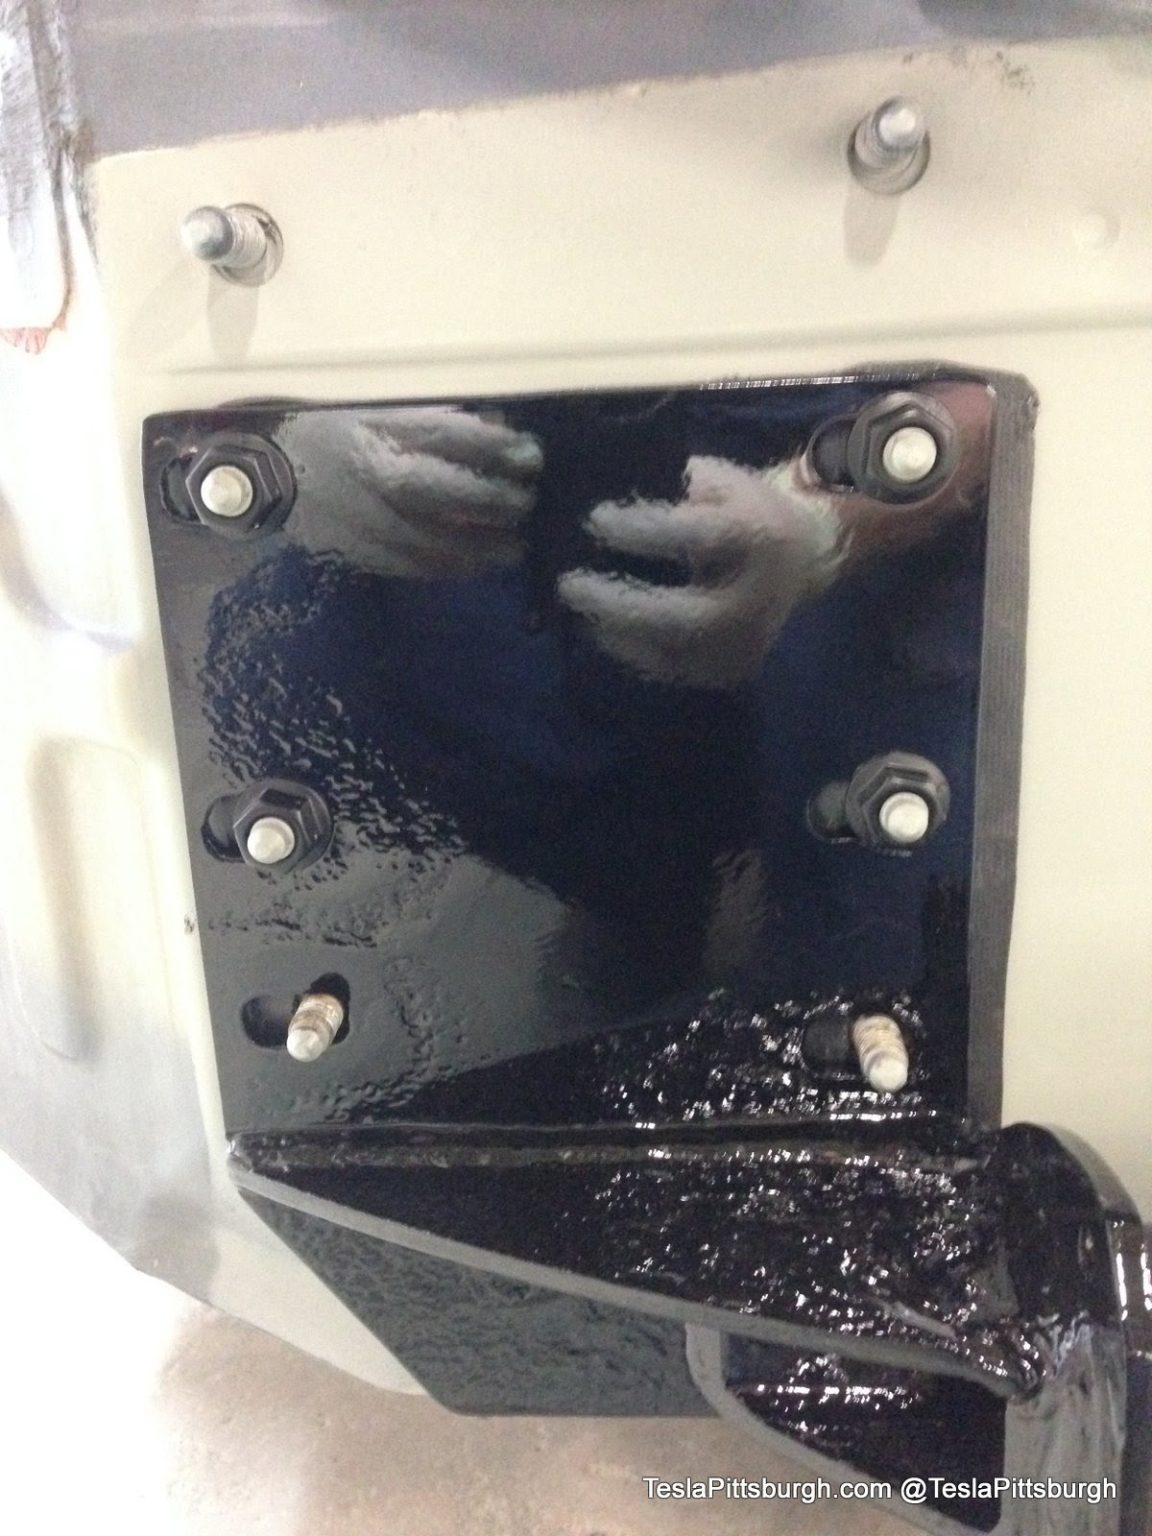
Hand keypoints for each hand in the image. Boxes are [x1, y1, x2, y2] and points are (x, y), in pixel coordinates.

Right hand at [281, 405, 541, 577]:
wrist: (270, 478)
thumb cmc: (333, 432)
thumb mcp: (378, 409)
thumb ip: (433, 419)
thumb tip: (496, 426)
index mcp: (379, 430)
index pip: (449, 436)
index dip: (497, 447)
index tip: (530, 455)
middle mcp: (375, 475)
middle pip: (447, 490)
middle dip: (496, 498)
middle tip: (527, 502)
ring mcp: (369, 520)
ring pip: (438, 539)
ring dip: (485, 546)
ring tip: (516, 545)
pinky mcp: (364, 554)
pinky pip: (419, 566)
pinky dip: (455, 567)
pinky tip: (480, 564)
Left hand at [557, 454, 847, 688]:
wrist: (801, 558)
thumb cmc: (746, 509)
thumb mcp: (720, 480)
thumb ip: (673, 486)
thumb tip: (605, 490)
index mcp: (758, 536)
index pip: (694, 536)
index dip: (641, 530)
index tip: (595, 519)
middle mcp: (756, 596)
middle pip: (680, 615)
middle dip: (617, 603)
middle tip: (568, 584)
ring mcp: (746, 640)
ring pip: (671, 650)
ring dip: (616, 630)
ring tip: (579, 608)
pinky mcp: (732, 667)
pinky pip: (672, 669)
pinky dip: (632, 651)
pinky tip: (603, 629)